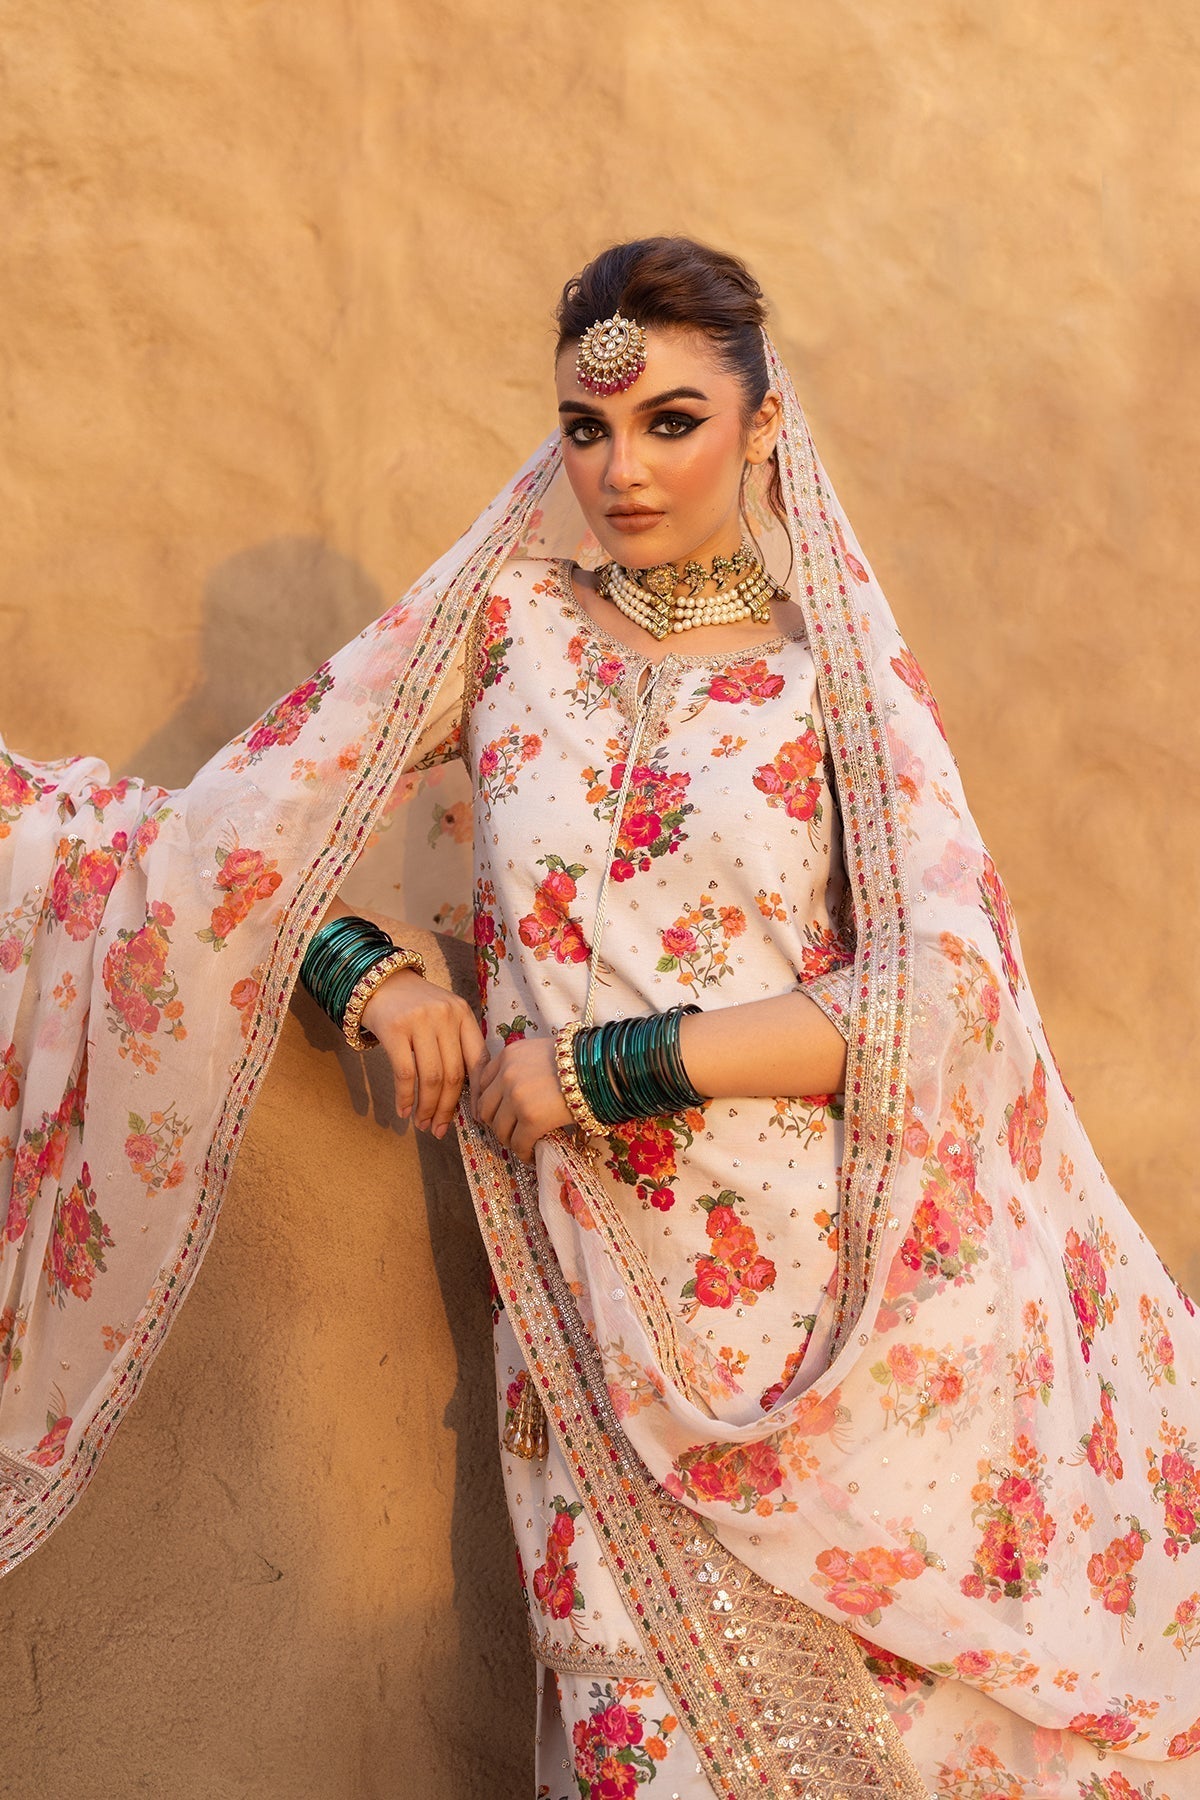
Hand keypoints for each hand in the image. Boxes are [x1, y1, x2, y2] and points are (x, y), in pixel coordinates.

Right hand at [360, 970, 485, 1139]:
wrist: (378, 981)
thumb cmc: (414, 1006)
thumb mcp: (443, 1016)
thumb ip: (456, 1044)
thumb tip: (465, 1095)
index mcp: (463, 1014)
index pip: (479, 1059)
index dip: (478, 1093)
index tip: (476, 1117)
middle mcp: (446, 1016)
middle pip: (454, 1074)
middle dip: (447, 1108)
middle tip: (439, 1128)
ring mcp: (421, 1021)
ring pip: (431, 1077)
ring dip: (426, 1107)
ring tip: (422, 1124)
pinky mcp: (395, 1029)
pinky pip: (405, 1073)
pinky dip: (405, 1097)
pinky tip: (404, 1110)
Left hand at [474, 1035, 571, 1164]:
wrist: (599, 1068)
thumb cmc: (577, 1059)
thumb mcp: (541, 1051)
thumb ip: (523, 1066)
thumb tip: (515, 1091)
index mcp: (507, 1055)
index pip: (482, 1083)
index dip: (489, 1102)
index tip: (496, 1113)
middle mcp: (507, 1075)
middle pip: (486, 1109)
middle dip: (496, 1123)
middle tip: (510, 1131)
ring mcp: (517, 1097)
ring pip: (500, 1130)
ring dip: (510, 1140)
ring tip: (523, 1144)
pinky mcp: (531, 1119)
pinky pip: (518, 1143)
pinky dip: (523, 1153)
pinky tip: (531, 1155)